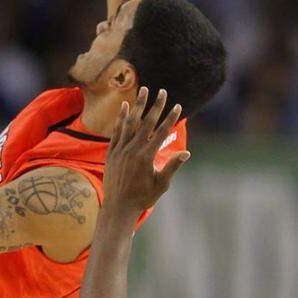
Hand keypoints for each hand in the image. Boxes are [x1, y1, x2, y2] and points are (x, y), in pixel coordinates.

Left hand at [103, 87, 188, 216]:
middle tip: (162, 91)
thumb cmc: (143, 197)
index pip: (161, 132)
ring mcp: (120, 150)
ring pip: (130, 123)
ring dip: (138, 105)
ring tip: (143, 90)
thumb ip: (172, 166)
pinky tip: (124, 106)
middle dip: (156, 105)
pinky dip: (120, 118)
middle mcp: (132, 150)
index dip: (170, 118)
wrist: (118, 207)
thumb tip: (186, 153)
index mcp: (147, 157)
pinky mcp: (111, 152)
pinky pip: (116, 131)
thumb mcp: (161, 184)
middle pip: (146, 123)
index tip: (177, 105)